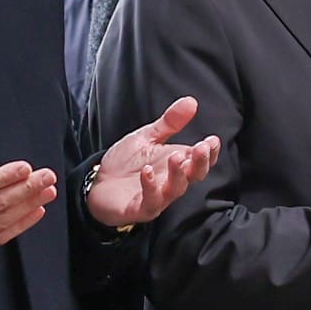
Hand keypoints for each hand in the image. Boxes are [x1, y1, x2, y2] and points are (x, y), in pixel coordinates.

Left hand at [84, 95, 219, 228]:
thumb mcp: (148, 137)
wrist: (98, 181)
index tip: (212, 140)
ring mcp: (157, 197)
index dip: (210, 153)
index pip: (201, 161)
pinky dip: (150, 187)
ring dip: (178, 174)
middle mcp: (171, 182)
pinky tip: (147, 172)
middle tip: (201, 148)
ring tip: (175, 157)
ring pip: (175, 189)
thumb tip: (191, 102)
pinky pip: (150, 201)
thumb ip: (170, 122)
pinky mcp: (139, 208)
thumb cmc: (126, 162)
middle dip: (200, 162)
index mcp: (176, 164)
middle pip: (194, 176)